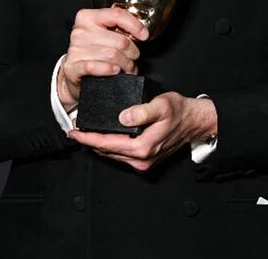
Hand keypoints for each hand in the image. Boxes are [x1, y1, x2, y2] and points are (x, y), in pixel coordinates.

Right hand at [57, 7, 148, 110]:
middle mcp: (80, 31)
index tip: (144, 35)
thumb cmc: (93, 50)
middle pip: (120, 40)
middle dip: (132, 52)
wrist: (75, 71)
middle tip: (133, 58)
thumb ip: (118, 28)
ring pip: (112, 55)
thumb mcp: (104, 33)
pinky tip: (114, 70)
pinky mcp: (73, 67)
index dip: (135, 25)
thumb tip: (141, 32)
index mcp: (87, 17)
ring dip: (125, 65)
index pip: (117, 15)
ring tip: (126, 67)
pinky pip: (96, 67)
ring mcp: (75, 49)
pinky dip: (109, 70)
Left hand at [68, 93, 217, 172]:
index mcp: (142, 147)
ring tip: (84, 133)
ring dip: (97, 145)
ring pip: (112, 155)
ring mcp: (143, 162)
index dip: (87, 138)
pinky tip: (103, 138)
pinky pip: (121, 155)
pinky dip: (109, 147)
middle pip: (106, 151)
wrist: (194, 122)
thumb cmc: (179, 111)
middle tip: (73, 130)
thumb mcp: (161, 105)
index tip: (73, 131)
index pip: (106, 143)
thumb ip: (142, 111)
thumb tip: (123, 117)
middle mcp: (141, 159)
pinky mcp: (145, 160)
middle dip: (89, 141)